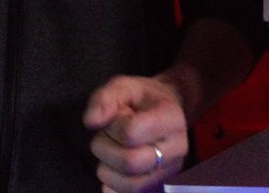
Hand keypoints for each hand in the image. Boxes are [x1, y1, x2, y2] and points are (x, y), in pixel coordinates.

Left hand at [83, 74, 188, 192]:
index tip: (116, 117)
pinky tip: (113, 169)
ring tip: (111, 151)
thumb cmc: (143, 98)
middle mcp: (177, 148)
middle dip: (106, 150)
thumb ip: (105, 99)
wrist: (167, 109)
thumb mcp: (124, 86)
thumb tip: (91, 122)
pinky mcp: (161, 185)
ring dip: (108, 169)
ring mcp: (171, 170)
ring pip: (130, 185)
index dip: (114, 126)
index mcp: (171, 118)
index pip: (132, 132)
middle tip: (106, 137)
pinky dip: (113, 186)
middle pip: (131, 162)